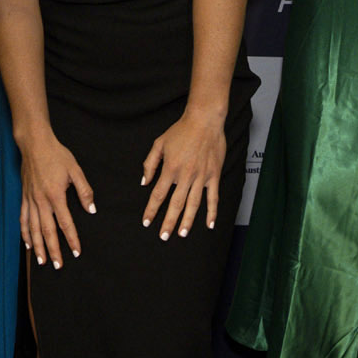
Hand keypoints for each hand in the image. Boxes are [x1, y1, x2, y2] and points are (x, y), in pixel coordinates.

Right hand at [18, 131, 93, 268]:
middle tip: (58, 265)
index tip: (77, 252)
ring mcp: (30, 199)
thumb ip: (84, 191)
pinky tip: (27, 243)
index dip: (72, 239)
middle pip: (47, 231)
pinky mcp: (24, 197)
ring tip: (42, 261)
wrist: (35, 144)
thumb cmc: (56, 154)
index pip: (65, 223)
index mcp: (56, 195)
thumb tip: (91, 209)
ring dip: (37, 246)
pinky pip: (23, 219)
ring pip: (33, 229)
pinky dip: (24, 233)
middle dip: (53, 250)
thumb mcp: (75, 170)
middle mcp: (41, 200)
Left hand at [140, 108, 225, 239]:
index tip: (146, 222)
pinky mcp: (214, 176)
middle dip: (168, 222)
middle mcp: (185, 176)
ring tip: (181, 234)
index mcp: (170, 168)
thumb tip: (144, 182)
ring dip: (187, 221)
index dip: (151, 210)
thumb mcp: (159, 144)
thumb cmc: (180, 130)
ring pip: (193, 205)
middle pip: (175, 204)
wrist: (204, 121)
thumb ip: (150, 164)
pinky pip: (213, 198)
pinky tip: (209, 224)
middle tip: (163, 236)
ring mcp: (201, 177)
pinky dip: (212, 212)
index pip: (158, 194)